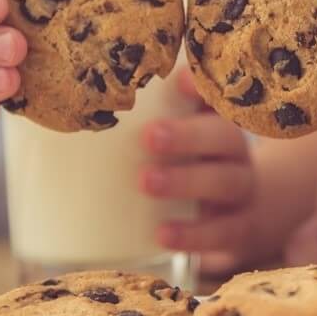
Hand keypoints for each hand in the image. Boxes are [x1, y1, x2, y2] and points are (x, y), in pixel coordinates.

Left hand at [141, 71, 261, 273]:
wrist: (246, 216)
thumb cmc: (193, 168)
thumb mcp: (179, 142)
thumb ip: (142, 125)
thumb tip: (70, 123)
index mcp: (216, 122)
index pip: (216, 97)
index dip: (201, 88)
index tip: (178, 81)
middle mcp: (233, 152)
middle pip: (224, 136)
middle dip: (187, 135)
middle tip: (149, 136)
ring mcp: (240, 192)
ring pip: (225, 182)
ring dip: (186, 181)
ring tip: (146, 182)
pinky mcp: (239, 229)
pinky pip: (223, 231)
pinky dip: (193, 234)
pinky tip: (163, 234)